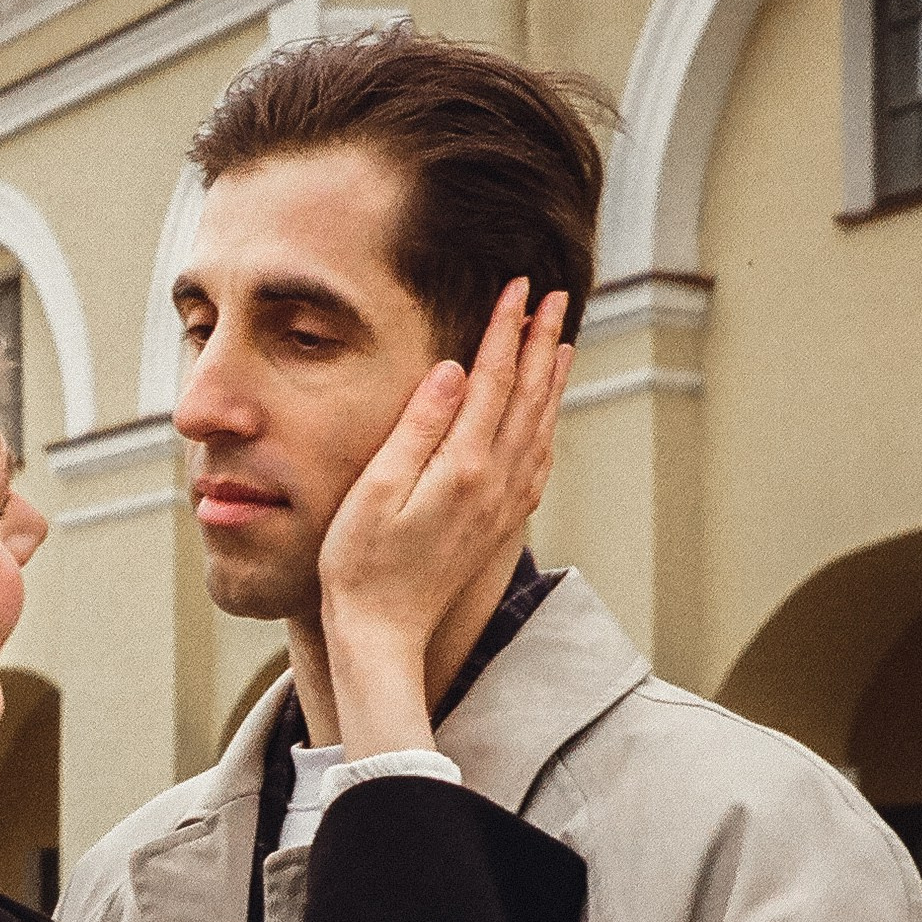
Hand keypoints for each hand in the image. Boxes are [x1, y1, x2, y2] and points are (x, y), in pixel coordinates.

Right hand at [319, 280, 570, 756]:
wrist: (382, 634)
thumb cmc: (361, 563)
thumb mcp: (376, 488)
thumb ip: (419, 426)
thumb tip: (455, 369)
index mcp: (464, 466)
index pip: (493, 379)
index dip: (506, 329)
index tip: (517, 288)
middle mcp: (495, 483)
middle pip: (527, 396)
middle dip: (540, 341)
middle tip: (552, 297)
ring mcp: (502, 506)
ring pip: (539, 427)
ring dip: (551, 380)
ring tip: (561, 341)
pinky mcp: (498, 524)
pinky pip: (536, 463)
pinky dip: (546, 427)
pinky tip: (546, 417)